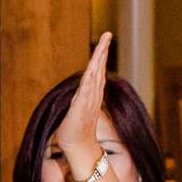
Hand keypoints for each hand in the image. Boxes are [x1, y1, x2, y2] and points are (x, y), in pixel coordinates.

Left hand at [55, 33, 112, 164]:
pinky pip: (86, 92)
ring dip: (98, 61)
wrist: (77, 146)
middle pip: (99, 69)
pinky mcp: (80, 108)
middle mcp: (92, 94)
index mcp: (91, 93)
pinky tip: (92, 71)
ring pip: (94, 76)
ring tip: (102, 46)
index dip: (101, 55)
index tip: (105, 40)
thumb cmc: (75, 129)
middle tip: (107, 35)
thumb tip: (81, 89)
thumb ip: (81, 97)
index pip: (98, 70)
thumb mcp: (77, 108)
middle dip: (102, 51)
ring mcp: (88, 100)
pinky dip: (89, 81)